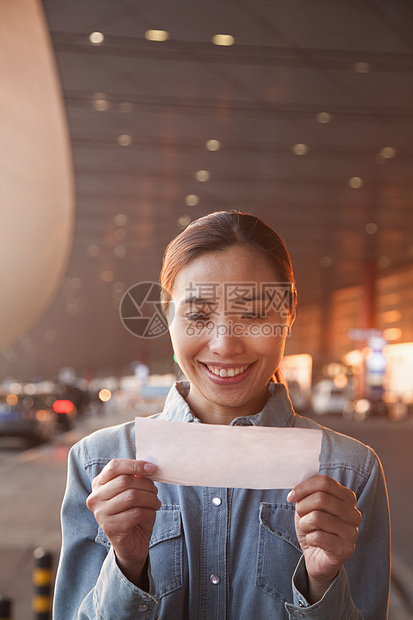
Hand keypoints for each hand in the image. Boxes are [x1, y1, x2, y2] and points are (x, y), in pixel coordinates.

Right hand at [86, 459, 160, 585]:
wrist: (132, 542)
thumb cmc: (133, 511)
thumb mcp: (133, 490)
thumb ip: (136, 477)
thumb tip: (149, 467)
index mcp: (98, 484)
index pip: (114, 466)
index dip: (135, 465)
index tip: (152, 469)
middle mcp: (95, 498)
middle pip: (125, 481)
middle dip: (146, 484)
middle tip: (155, 491)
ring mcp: (100, 514)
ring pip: (132, 496)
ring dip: (150, 498)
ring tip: (155, 503)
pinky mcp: (110, 528)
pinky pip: (136, 513)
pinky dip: (149, 512)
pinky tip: (151, 514)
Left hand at [287, 475, 360, 602]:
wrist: (317, 557)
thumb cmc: (314, 527)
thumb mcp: (309, 505)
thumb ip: (308, 491)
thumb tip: (298, 482)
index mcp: (347, 497)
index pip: (325, 482)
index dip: (304, 487)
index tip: (291, 496)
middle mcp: (354, 513)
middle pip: (321, 498)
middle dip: (303, 507)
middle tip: (300, 515)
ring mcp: (352, 532)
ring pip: (318, 517)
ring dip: (305, 524)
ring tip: (307, 529)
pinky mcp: (346, 549)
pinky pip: (318, 536)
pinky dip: (309, 538)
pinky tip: (314, 541)